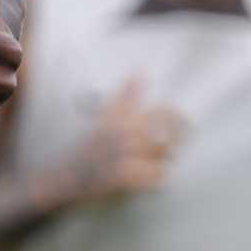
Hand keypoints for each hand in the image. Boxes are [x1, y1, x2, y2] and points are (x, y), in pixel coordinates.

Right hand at [55, 77, 183, 205]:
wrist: (68, 177)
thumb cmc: (91, 149)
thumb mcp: (106, 117)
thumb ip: (126, 94)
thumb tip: (139, 70)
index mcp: (123, 117)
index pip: (164, 111)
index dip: (179, 119)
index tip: (182, 126)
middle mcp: (125, 133)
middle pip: (169, 135)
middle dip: (173, 143)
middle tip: (167, 149)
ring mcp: (125, 155)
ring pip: (165, 157)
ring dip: (162, 163)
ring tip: (150, 165)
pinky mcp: (126, 176)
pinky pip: (158, 176)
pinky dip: (156, 180)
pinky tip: (145, 179)